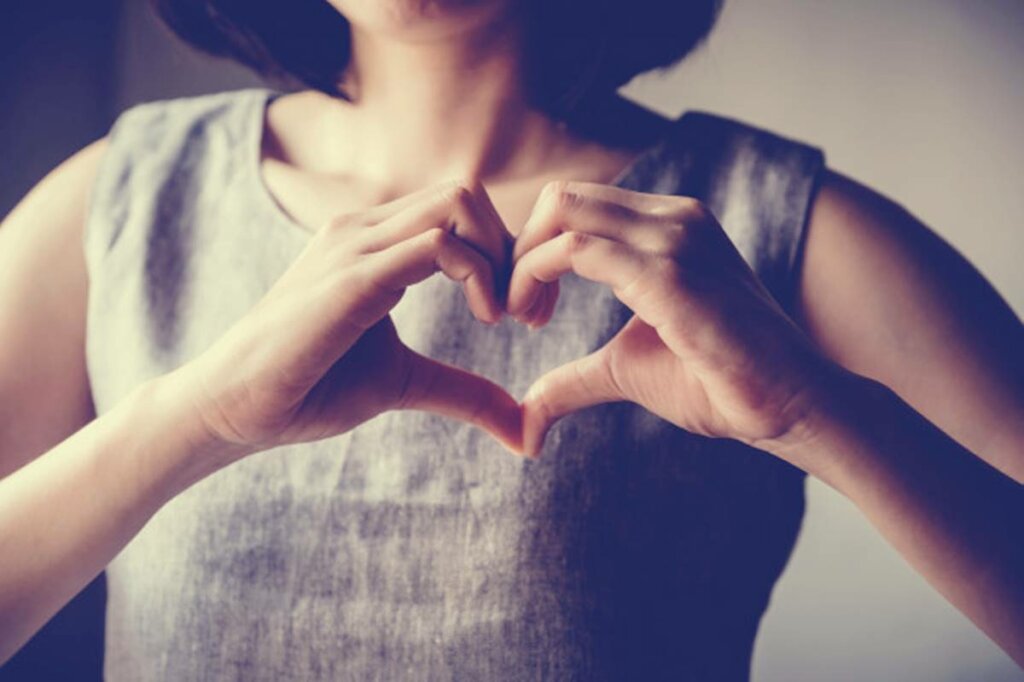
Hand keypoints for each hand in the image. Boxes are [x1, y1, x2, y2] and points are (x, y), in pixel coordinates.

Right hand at [174, 179, 523, 458]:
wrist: (234, 407)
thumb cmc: (309, 388)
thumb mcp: (404, 383)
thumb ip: (463, 391)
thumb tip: (522, 428)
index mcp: (374, 243)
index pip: (460, 210)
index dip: (506, 253)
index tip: (524, 312)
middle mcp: (364, 230)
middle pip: (467, 194)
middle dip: (513, 248)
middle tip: (525, 312)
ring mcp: (354, 246)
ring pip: (457, 204)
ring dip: (501, 256)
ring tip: (504, 315)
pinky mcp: (351, 278)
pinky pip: (435, 245)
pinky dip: (478, 274)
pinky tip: (484, 318)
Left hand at [508, 181, 836, 456]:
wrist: (791, 405)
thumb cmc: (719, 382)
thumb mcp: (627, 369)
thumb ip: (574, 379)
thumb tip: (526, 420)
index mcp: (668, 226)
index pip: (577, 206)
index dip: (535, 251)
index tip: (526, 309)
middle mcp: (672, 218)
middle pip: (563, 197)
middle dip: (521, 248)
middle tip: (515, 310)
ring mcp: (675, 238)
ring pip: (564, 211)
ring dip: (524, 264)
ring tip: (524, 318)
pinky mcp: (670, 273)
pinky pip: (578, 249)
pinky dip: (536, 275)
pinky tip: (534, 320)